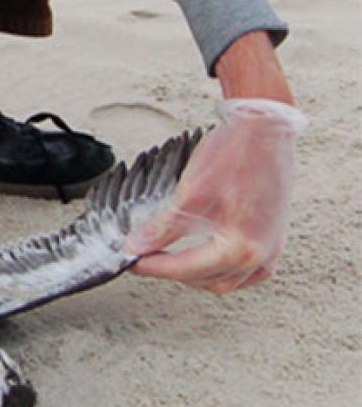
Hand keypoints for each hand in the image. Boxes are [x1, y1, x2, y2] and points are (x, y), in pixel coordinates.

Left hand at [124, 99, 306, 292]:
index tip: (132, 260)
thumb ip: (162, 227)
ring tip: (171, 259)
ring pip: (228, 280)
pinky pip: (249, 271)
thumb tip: (137, 246)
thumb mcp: (189, 193)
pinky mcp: (275, 236)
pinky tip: (208, 260)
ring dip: (197, 274)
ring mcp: (272, 247)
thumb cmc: (234, 153)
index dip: (153, 266)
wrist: (265, 127)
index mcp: (239, 246)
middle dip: (173, 271)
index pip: (185, 269)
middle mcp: (260, 254)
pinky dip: (224, 270)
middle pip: (206, 279)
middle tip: (146, 257)